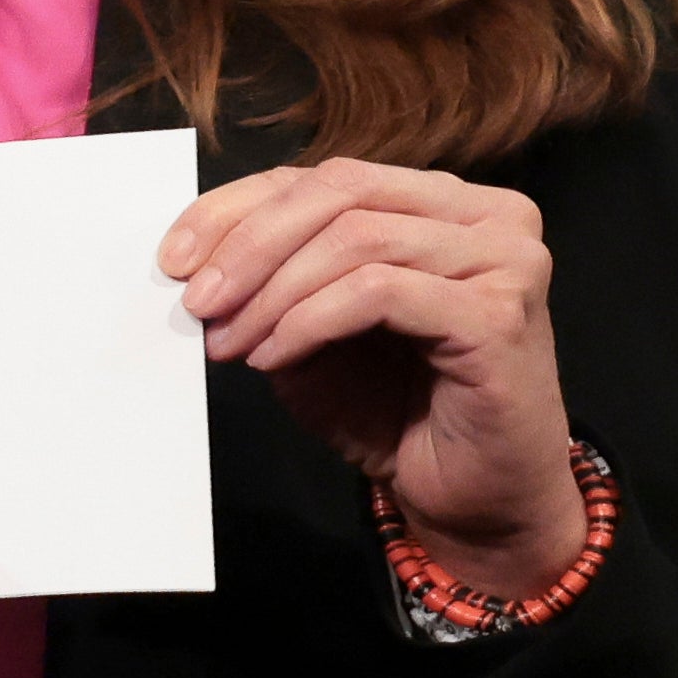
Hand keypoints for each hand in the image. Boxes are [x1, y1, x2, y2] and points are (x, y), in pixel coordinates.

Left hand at [165, 158, 586, 597]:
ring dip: (272, 292)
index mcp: (439, 201)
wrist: (474, 498)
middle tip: (197, 300)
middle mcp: (484, 216)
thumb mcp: (310, 327)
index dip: (234, 210)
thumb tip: (193, 257)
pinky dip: (308, 321)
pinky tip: (274, 357)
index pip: (319, 178)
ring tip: (230, 342)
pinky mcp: (500, 314)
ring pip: (354, 240)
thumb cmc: (395, 409)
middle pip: (338, 192)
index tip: (173, 259)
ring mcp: (504, 260)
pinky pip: (377, 293)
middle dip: (249, 244)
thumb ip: (271, 278)